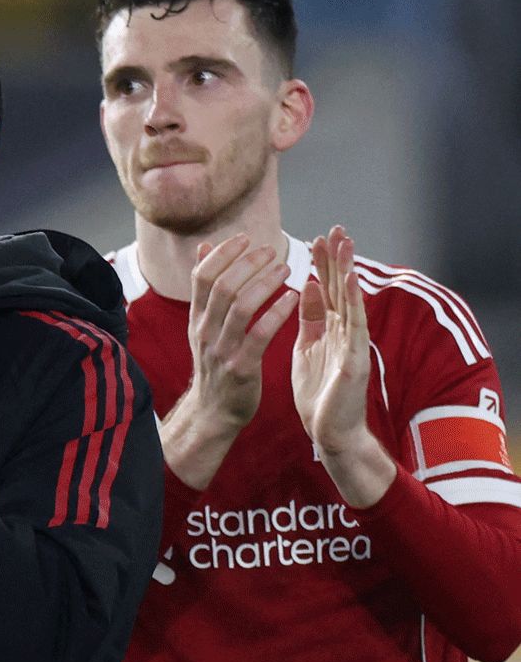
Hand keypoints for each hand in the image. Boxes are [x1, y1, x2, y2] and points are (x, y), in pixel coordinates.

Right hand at [162, 233, 297, 488]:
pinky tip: (293, 299)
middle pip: (223, 286)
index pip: (202, 276)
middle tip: (272, 251)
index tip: (246, 239)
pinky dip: (277, 313)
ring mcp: (221, 350)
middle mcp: (205, 331)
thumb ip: (205, 289)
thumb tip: (204, 248)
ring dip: (265, 283)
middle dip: (248, 263)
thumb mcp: (203, 326)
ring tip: (286, 269)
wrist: (214, 411)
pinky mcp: (241, 367)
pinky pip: (259, 334)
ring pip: (241, 306)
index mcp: (196, 318)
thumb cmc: (215, 364)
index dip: (223, 253)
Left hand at [291, 226, 394, 506]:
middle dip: (337, 258)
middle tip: (335, 228)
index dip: (323, 264)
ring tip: (345, 244)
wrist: (331, 434)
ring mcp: (352, 346)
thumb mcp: (309, 349)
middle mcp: (344, 334)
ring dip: (347, 272)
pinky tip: (349, 282)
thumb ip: (311, 320)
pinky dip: (352, 303)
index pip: (328, 290)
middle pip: (342, 289)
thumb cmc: (320, 393)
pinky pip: (353, 328)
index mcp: (331, 330)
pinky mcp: (354, 362)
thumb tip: (308, 288)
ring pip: (350, 302)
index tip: (318, 237)